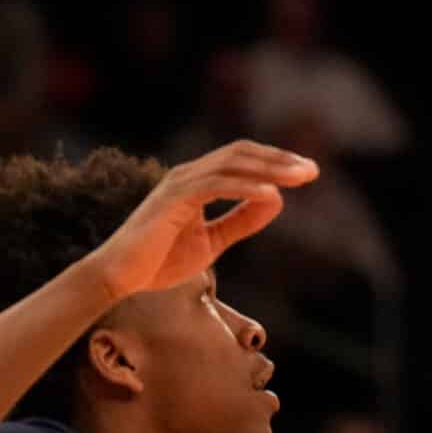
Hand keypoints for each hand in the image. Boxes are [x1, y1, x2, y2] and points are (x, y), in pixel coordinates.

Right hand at [89, 140, 320, 301]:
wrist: (119, 279)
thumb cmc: (159, 261)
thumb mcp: (212, 241)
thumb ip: (241, 221)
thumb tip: (276, 200)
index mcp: (197, 181)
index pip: (242, 159)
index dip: (274, 161)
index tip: (306, 172)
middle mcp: (188, 175)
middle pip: (240, 153)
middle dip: (278, 159)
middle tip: (312, 171)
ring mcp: (178, 185)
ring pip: (230, 164)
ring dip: (268, 169)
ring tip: (300, 178)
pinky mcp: (170, 201)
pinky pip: (213, 186)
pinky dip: (244, 187)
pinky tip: (270, 194)